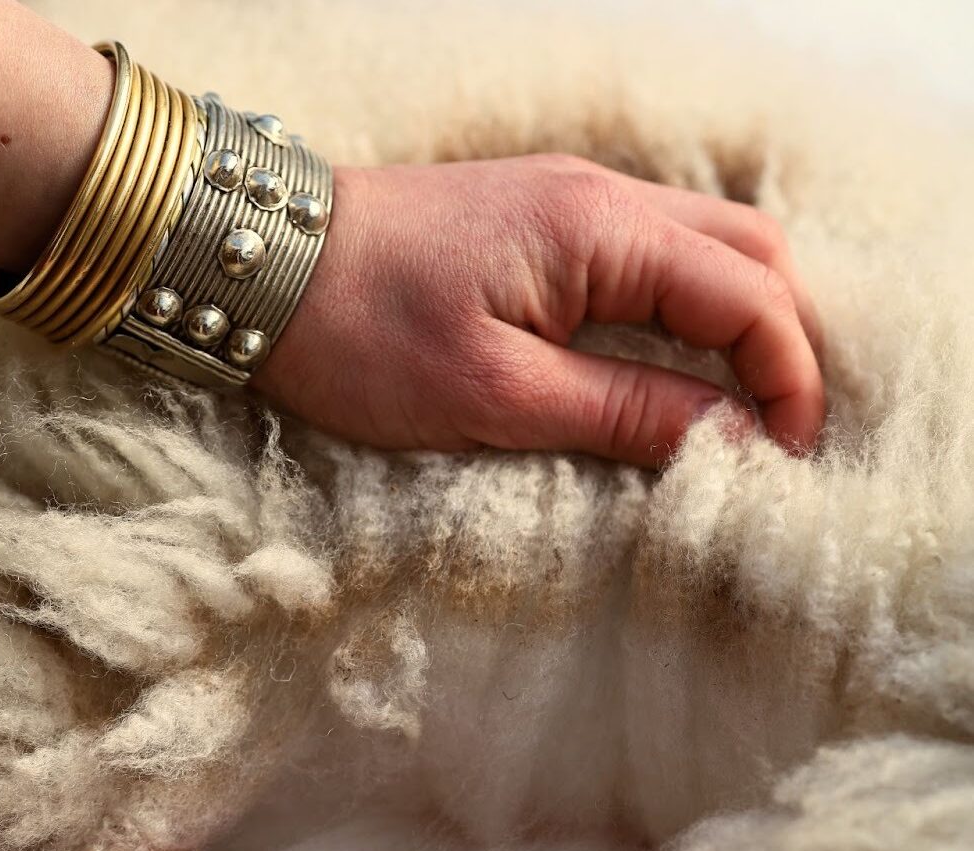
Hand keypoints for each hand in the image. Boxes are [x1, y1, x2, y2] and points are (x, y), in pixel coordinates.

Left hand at [256, 156, 824, 468]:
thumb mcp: (494, 395)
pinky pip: (653, 254)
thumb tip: (731, 438)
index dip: (786, 379)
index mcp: (601, 231)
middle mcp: (603, 197)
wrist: (258, 262)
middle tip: (779, 435)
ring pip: (706, 247)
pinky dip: (689, 309)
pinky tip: (678, 364)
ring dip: (741, 323)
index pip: (747, 296)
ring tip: (742, 409)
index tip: (787, 459)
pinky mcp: (542, 223)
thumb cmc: (361, 331)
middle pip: (750, 253)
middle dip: (783, 343)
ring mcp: (573, 202)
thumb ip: (622, 412)